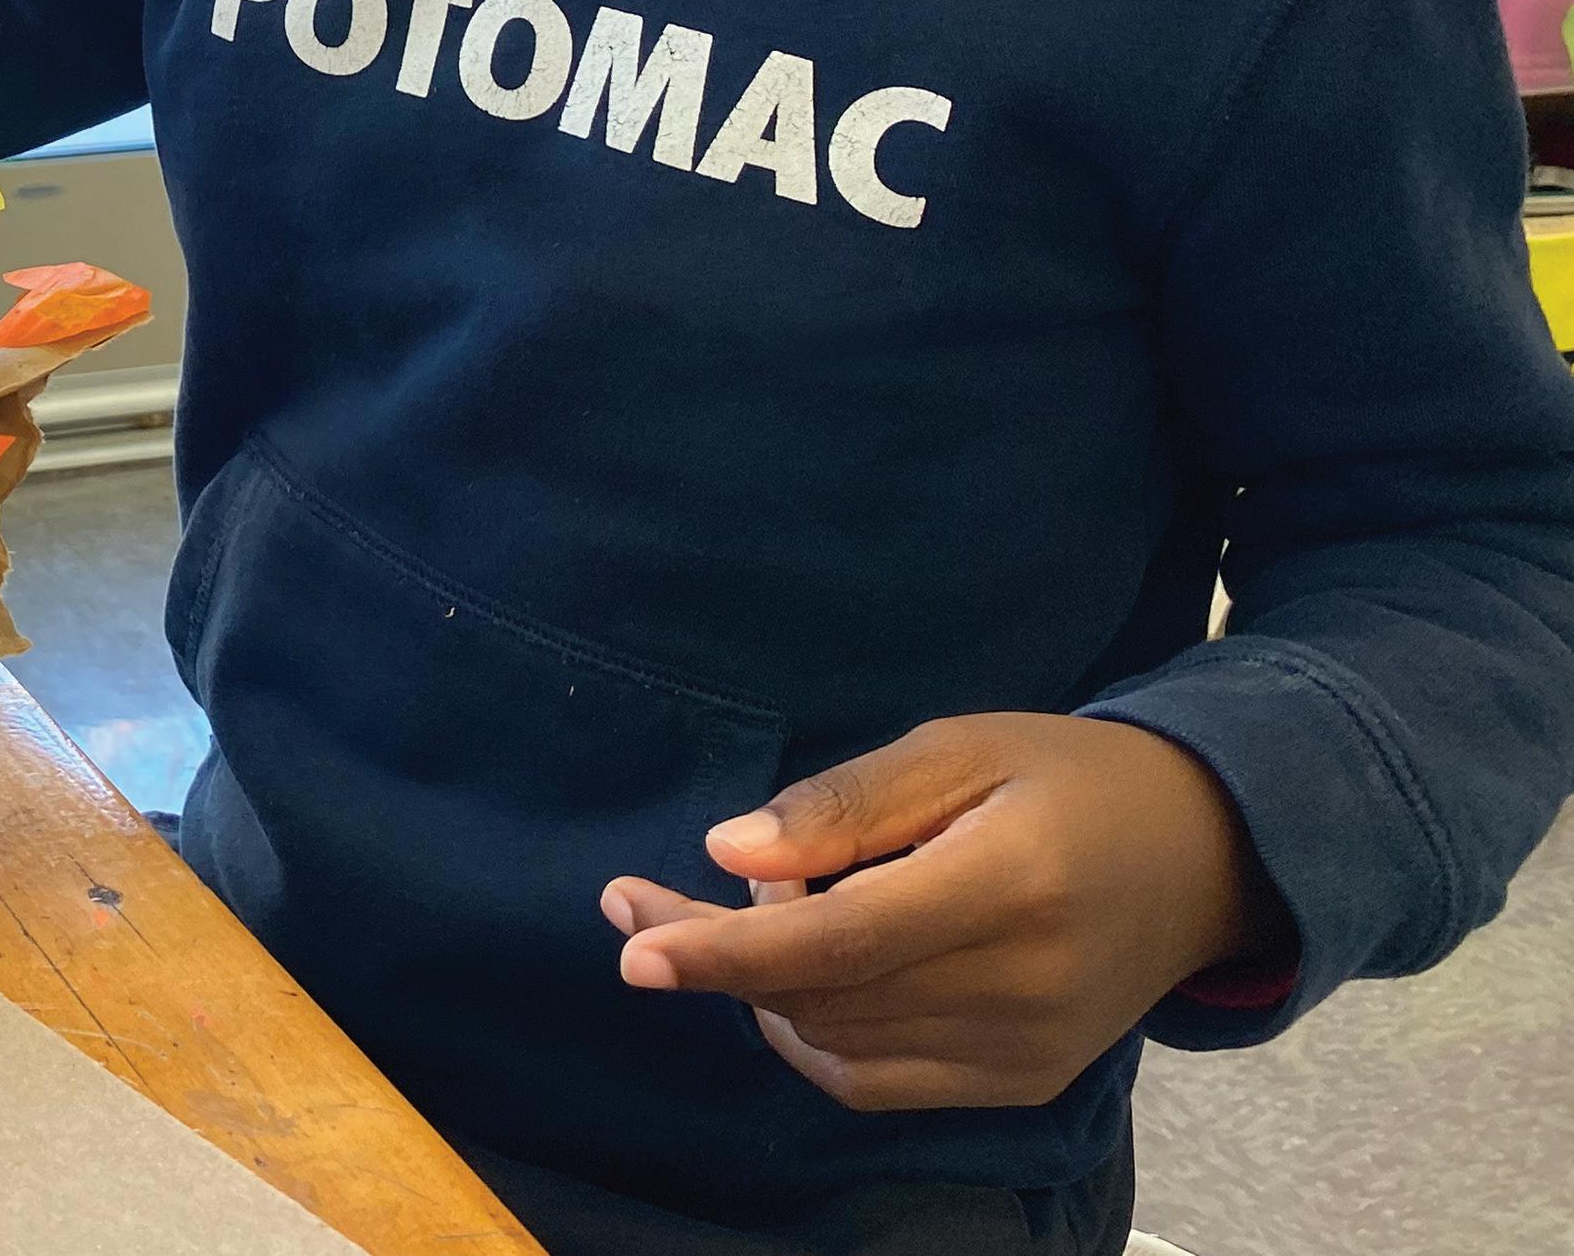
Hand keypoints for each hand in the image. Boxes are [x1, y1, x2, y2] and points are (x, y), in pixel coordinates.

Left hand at [602, 712, 1291, 1112]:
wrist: (1201, 855)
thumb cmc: (1070, 776)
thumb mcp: (964, 746)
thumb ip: (848, 803)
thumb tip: (729, 851)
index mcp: (1009, 883)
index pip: (839, 942)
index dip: (725, 948)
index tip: (633, 941)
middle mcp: (1017, 989)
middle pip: (825, 998)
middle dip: (717, 958)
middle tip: (648, 895)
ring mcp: (1021, 1054)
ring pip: (838, 1046)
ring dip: (763, 989)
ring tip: (752, 910)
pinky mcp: (1018, 1087)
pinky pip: (876, 1080)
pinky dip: (815, 1030)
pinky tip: (802, 968)